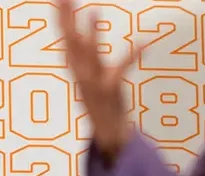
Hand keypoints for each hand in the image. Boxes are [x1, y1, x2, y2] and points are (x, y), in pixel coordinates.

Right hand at [57, 0, 142, 161]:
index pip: (65, 40)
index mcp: (76, 71)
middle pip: (70, 43)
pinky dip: (132, 55)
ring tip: (94, 10)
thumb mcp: (88, 78)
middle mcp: (81, 75)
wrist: (109, 134)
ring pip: (90, 55)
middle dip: (67, 20)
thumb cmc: (101, 103)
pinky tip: (144, 41)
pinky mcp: (110, 91)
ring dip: (91, 33)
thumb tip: (80, 35)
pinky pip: (121, 69)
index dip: (60, 19)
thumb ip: (84, 57)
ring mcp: (94, 83)